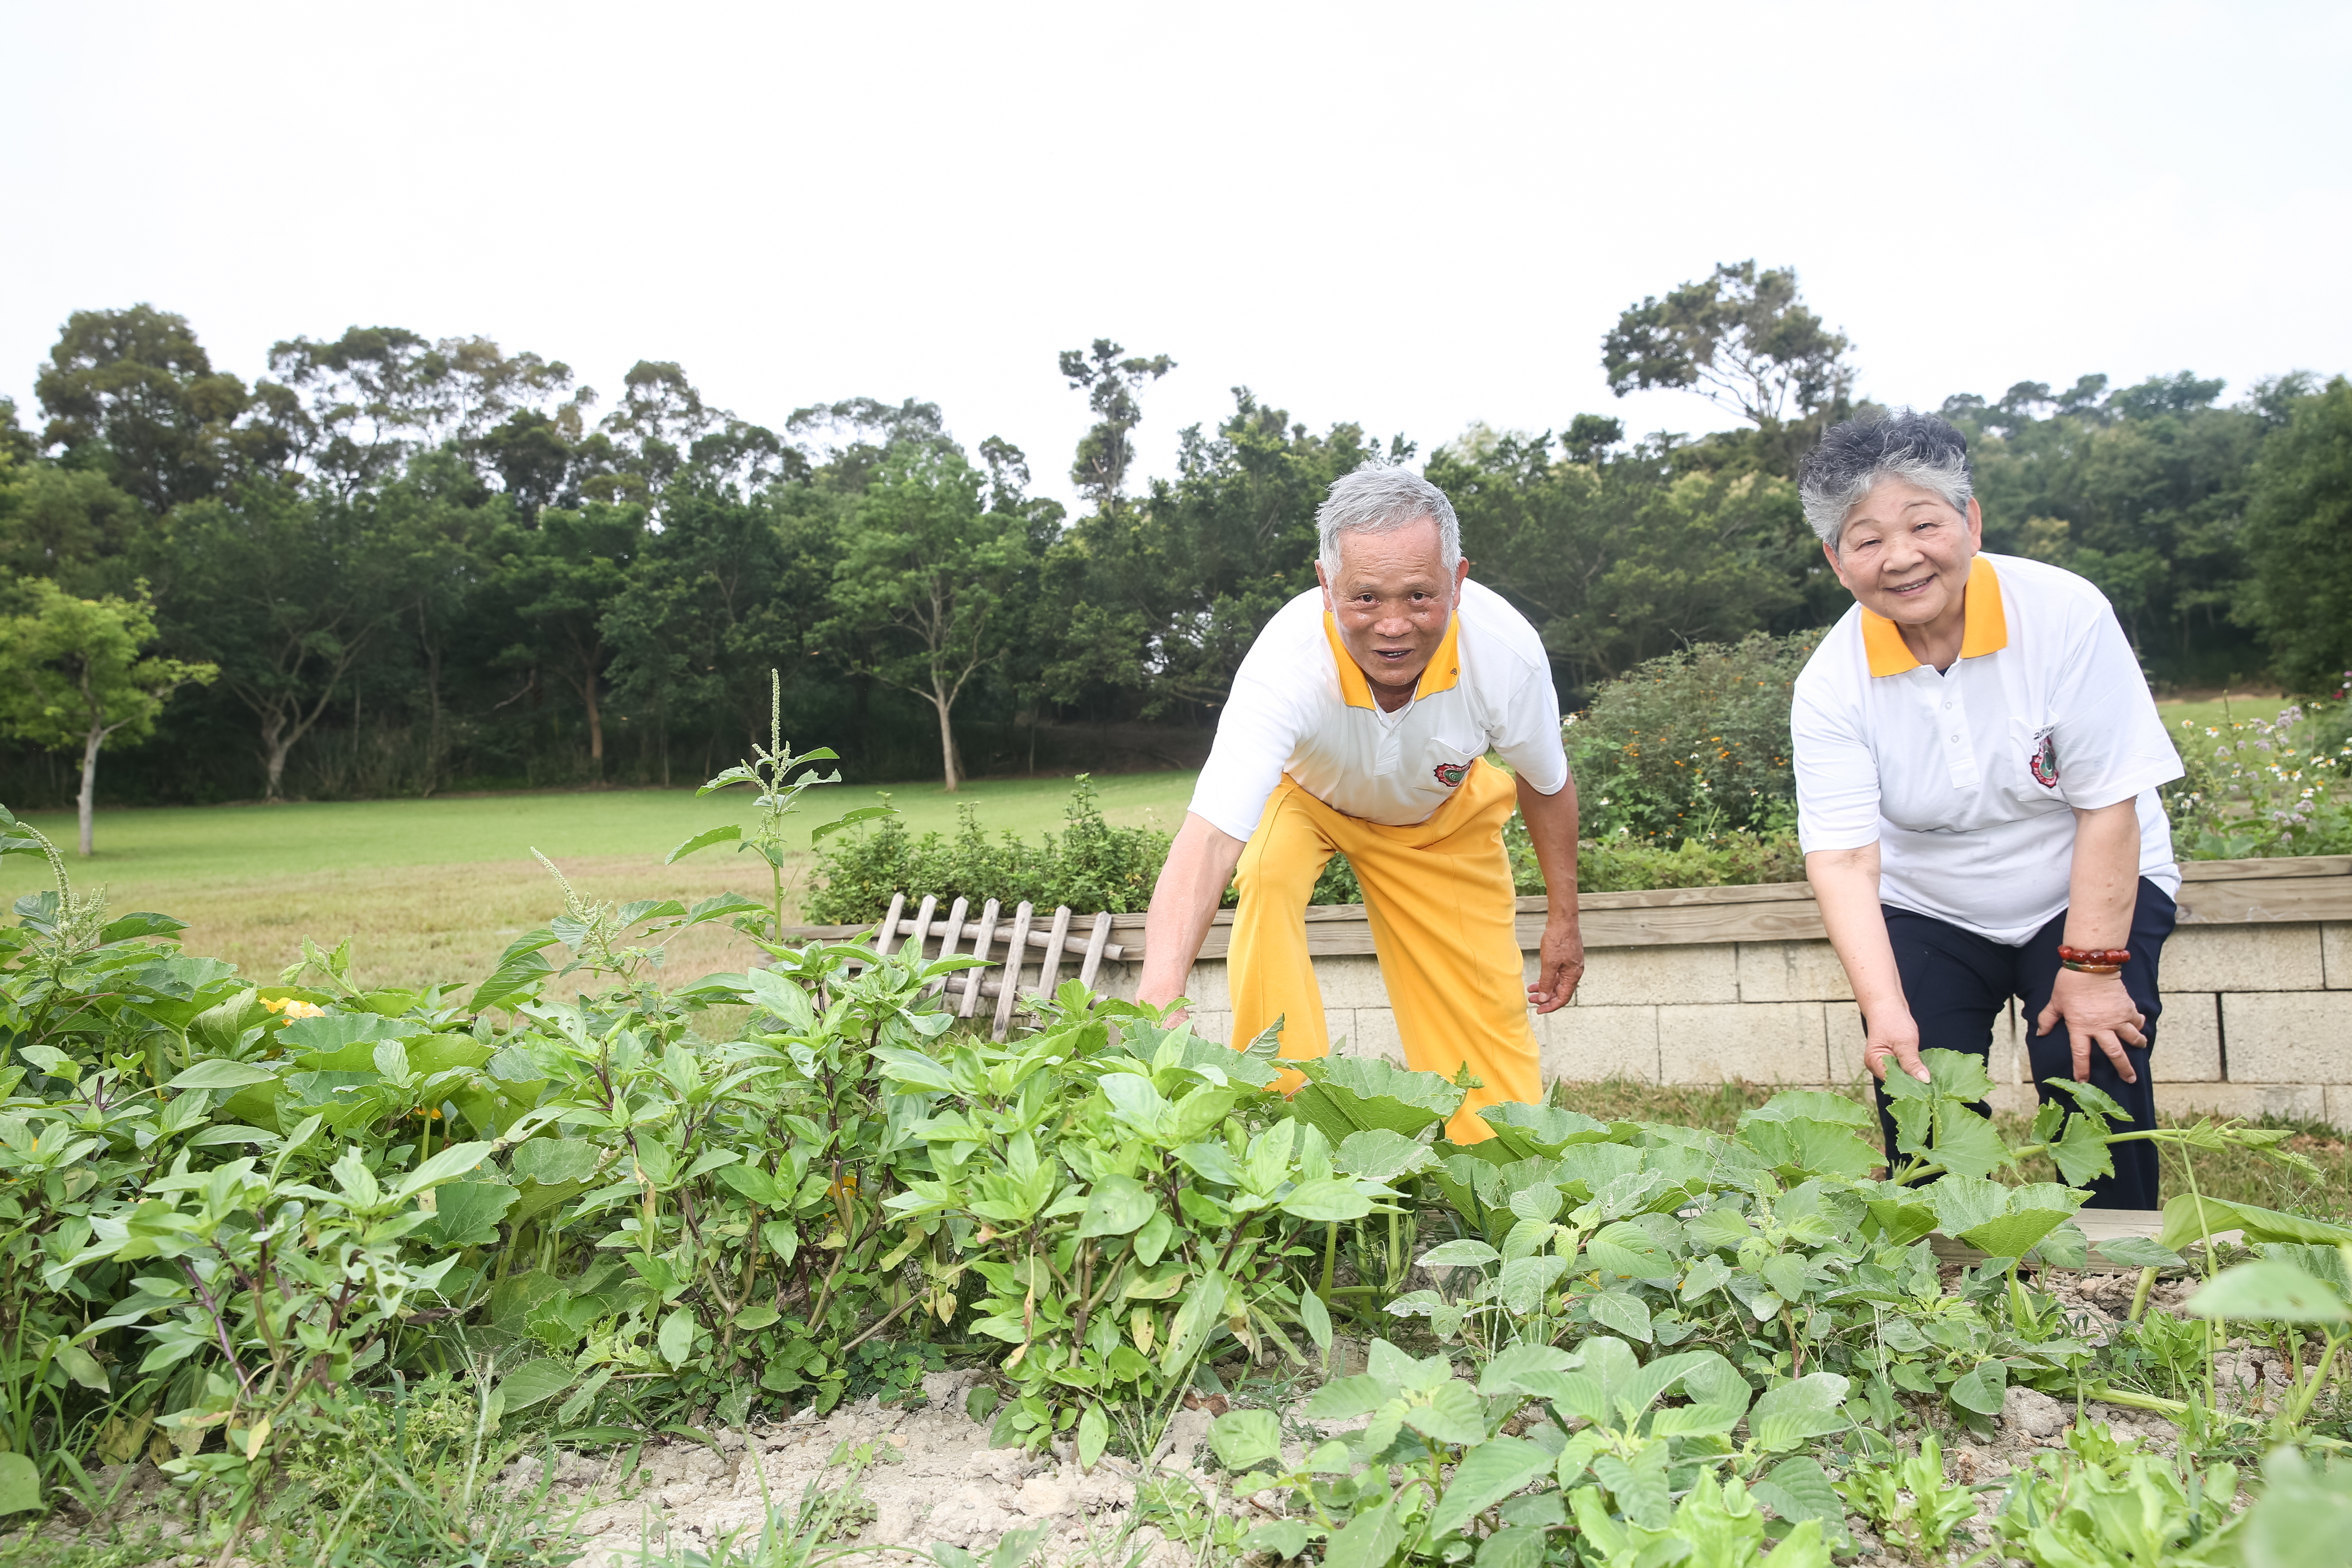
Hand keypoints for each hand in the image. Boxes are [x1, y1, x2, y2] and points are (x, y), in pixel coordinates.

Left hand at [1526, 914, 1585, 1012]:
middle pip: (1561, 992)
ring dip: (1545, 988)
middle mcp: (1574, 972)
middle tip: (1532, 1001)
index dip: (1551, 1006)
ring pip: (1558, 983)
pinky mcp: (1566, 959)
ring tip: (1531, 991)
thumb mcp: (1549, 963)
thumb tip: (1544, 998)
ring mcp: (1570, 965)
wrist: (1563, 920)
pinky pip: (1557, 974)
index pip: (1563, 998)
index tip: (1539, 1011)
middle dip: (1546, 998)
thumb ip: (1546, 982)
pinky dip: (1547, 979)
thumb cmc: (1558, 939)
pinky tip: (1537, 980)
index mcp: (1573, 975)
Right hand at [1863, 1009, 1929, 1082]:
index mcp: (1874, 1063)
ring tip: (1929, 1078)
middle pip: (1896, 1082)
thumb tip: (1923, 1080)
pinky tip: (1923, 1070)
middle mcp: (1877, 1066)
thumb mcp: (1904, 1042)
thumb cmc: (1892, 1020)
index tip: (1926, 1087)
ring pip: (1901, 1076)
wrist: (1887, 1006)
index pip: (1892, 1083)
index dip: (1908, 1086)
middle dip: (1913, 1082)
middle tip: (1931, 1083)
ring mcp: (1884, 1063)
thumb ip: (1912, 1063)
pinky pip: (1903, 1070)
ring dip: (1914, 1076)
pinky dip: (1913, 1069)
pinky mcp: (1892, 1059)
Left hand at [2035, 968, 2143, 1083]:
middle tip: (2131, 1079)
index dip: (2081, 1069)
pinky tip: (2140, 1025)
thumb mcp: (2055, 1002)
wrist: (2091, 965)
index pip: (2080, 1054)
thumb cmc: (2069, 983)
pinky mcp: (2128, 1007)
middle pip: (2115, 1054)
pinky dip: (2140, 1024)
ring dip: (2138, 1044)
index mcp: (2080, 1027)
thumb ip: (2047, 1019)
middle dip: (2124, 1068)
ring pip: (2132, 1038)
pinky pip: (2137, 1020)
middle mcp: (2101, 1027)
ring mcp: (2117, 1018)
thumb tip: (2040, 1033)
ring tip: (2141, 1047)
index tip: (2084, 1082)